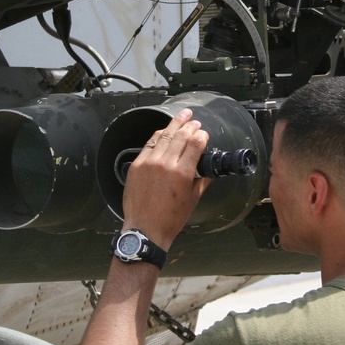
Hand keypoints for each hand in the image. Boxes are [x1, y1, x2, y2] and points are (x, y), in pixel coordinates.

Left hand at [120, 109, 209, 249]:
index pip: (195, 143)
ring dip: (174, 124)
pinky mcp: (137, 165)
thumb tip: (208, 170)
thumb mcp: (192, 199)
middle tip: (195, 121)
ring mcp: (148, 163)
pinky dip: (158, 135)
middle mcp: (165, 164)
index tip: (204, 134)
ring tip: (182, 116)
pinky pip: (149, 144)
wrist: (145, 229)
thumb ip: (202, 181)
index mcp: (182, 173)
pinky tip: (164, 130)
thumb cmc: (169, 219)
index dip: (202, 135)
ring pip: (164, 136)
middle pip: (180, 135)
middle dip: (190, 126)